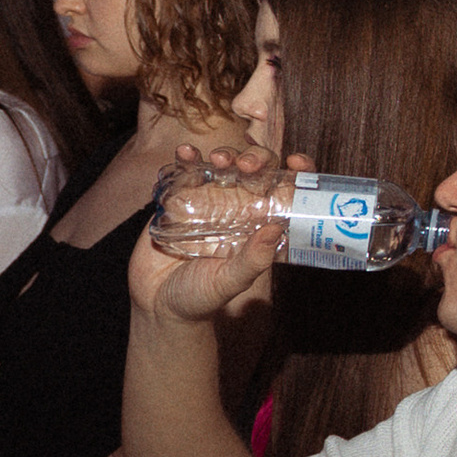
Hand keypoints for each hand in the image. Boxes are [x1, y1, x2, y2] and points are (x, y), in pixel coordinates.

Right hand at [125, 144, 287, 325]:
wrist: (156, 302)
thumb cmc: (200, 297)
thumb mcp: (229, 282)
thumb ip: (252, 261)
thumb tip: (277, 230)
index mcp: (263, 226)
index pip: (290, 193)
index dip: (299, 174)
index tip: (297, 163)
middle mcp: (241, 209)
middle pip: (259, 170)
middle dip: (258, 159)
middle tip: (247, 166)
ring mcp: (211, 201)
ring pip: (226, 165)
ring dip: (226, 155)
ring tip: (218, 160)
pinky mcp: (180, 199)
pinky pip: (187, 171)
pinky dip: (188, 158)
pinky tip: (186, 153)